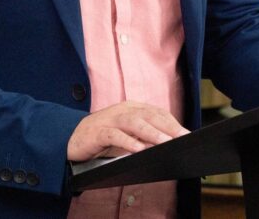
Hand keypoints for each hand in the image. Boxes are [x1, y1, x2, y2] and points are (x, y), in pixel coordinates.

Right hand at [67, 101, 188, 161]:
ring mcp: (108, 120)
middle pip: (148, 115)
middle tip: (183, 137)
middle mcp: (121, 110)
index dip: (173, 122)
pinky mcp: (97, 132)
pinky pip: (113, 135)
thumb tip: (169, 144)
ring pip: (133, 122)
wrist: (71, 138)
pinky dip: (127, 142)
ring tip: (165, 142)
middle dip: (167, 126)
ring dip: (151, 132)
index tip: (187, 135)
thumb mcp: (128, 135)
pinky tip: (137, 149)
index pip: (156, 112)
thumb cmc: (103, 138)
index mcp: (131, 108)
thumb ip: (145, 136)